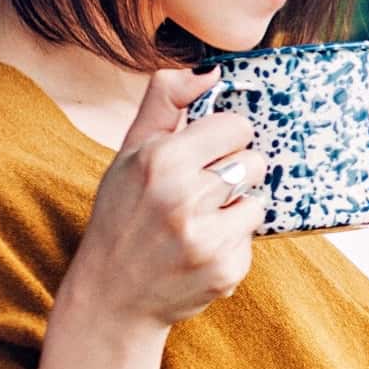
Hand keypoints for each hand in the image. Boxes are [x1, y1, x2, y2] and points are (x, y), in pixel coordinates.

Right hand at [60, 67, 268, 336]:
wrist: (111, 297)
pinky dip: (231, 244)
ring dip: (234, 211)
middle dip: (232, 174)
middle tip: (197, 194)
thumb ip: (164, 103)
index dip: (224, 139)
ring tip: (196, 224)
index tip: (205, 154)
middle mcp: (184, 197)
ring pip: (257, 201)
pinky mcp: (226, 269)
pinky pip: (252, 240)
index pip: (236, 126)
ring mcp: (207, 237)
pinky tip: (197, 252)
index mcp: (160, 160)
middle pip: (254, 162)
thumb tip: (209, 70)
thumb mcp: (129, 153)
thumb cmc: (121, 216)